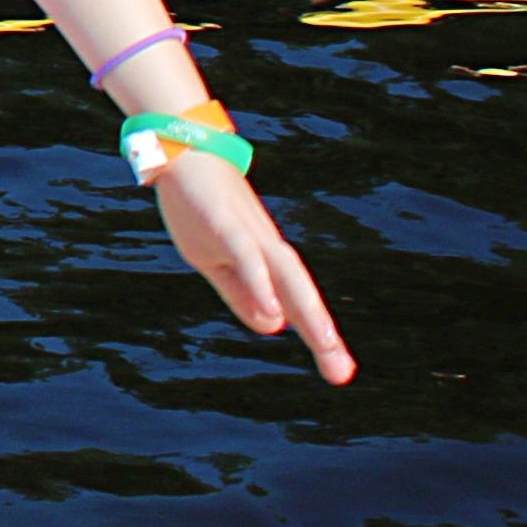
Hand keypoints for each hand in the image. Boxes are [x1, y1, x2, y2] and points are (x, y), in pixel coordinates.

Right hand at [154, 158, 348, 383]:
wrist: (185, 153)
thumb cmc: (201, 209)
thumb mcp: (214, 261)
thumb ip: (243, 293)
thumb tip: (275, 324)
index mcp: (266, 261)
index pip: (298, 303)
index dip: (318, 336)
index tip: (340, 371)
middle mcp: (268, 249)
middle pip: (303, 295)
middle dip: (322, 334)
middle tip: (341, 373)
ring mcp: (251, 236)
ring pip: (288, 278)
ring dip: (308, 311)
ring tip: (326, 345)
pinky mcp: (228, 224)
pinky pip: (249, 259)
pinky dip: (262, 285)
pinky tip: (274, 309)